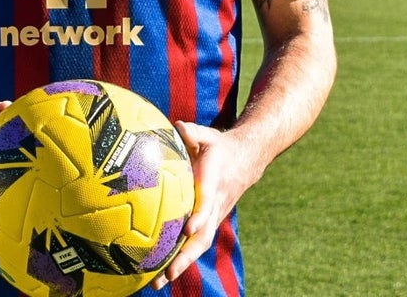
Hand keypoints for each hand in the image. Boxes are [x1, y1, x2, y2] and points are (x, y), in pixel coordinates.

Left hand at [152, 120, 260, 289]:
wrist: (246, 159)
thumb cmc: (219, 146)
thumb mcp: (208, 136)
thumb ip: (193, 132)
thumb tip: (178, 126)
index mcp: (214, 184)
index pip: (207, 203)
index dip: (199, 216)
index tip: (188, 228)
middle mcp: (215, 206)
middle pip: (202, 236)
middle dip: (186, 256)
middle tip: (168, 272)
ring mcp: (214, 217)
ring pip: (198, 245)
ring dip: (180, 264)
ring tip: (159, 283)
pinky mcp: (210, 222)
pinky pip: (196, 243)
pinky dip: (181, 258)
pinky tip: (160, 272)